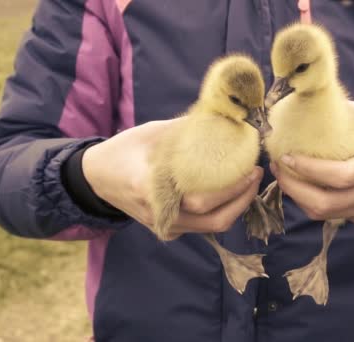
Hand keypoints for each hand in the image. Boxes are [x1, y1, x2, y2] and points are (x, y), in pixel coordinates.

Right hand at [82, 119, 262, 239]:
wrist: (97, 177)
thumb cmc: (124, 150)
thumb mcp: (152, 132)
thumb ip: (188, 129)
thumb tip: (225, 117)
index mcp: (152, 188)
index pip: (202, 197)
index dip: (232, 187)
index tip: (251, 167)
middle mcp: (160, 213)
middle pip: (212, 218)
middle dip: (241, 198)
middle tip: (256, 173)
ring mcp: (164, 225)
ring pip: (210, 226)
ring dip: (235, 206)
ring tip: (249, 182)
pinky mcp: (167, 229)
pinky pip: (201, 226)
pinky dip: (220, 211)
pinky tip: (230, 193)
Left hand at [270, 101, 353, 227]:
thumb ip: (351, 112)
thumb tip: (313, 101)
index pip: (342, 176)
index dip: (309, 170)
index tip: (286, 156)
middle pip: (327, 203)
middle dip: (294, 188)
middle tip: (277, 167)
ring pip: (326, 214)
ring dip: (299, 197)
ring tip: (284, 175)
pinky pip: (335, 216)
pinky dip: (314, 203)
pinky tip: (305, 185)